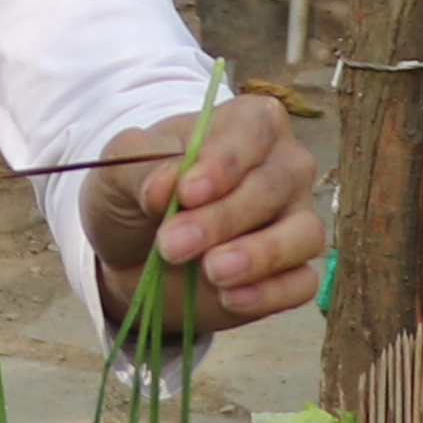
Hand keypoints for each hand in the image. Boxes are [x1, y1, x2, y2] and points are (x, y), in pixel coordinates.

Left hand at [89, 92, 319, 334]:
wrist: (132, 255)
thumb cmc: (137, 194)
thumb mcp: (118, 170)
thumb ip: (138, 168)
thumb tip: (164, 184)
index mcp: (249, 124)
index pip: (254, 132)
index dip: (224, 163)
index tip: (187, 192)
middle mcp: (284, 167)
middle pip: (273, 187)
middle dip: (223, 218)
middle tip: (172, 245)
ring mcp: (295, 220)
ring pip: (304, 234)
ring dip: (260, 255)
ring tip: (212, 272)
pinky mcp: (292, 272)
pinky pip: (302, 283)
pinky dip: (271, 293)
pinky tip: (231, 298)